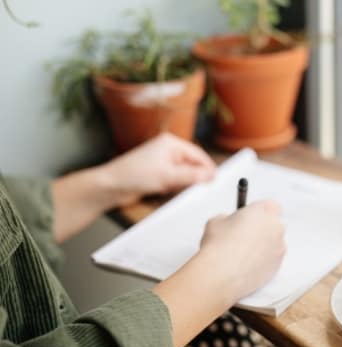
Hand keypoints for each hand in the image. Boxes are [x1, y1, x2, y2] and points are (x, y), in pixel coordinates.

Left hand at [101, 132, 215, 205]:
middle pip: (192, 165)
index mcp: (171, 143)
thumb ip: (192, 176)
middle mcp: (168, 151)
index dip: (207, 168)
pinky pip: (175, 181)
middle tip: (198, 189)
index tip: (215, 181)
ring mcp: (163, 163)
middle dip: (194, 178)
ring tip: (176, 190)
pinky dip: (175, 188)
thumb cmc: (132, 175)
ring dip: (183, 184)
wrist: (110, 187)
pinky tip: (168, 193)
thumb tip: (211, 175)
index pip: (198, 154)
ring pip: (184, 175)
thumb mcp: (168, 176)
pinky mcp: (158, 174)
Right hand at [197, 200, 285, 300]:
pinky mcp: (277, 266)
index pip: (270, 205)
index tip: (250, 217)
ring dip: (262, 246)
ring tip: (242, 254)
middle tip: (244, 236)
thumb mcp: (216, 221)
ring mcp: (279, 248)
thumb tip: (228, 223)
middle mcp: (276, 228)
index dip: (260, 212)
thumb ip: (228, 218)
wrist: (222, 274)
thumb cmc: (219, 245)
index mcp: (263, 211)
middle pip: (273, 225)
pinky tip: (245, 266)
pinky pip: (271, 260)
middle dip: (262, 229)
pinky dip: (262, 262)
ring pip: (273, 244)